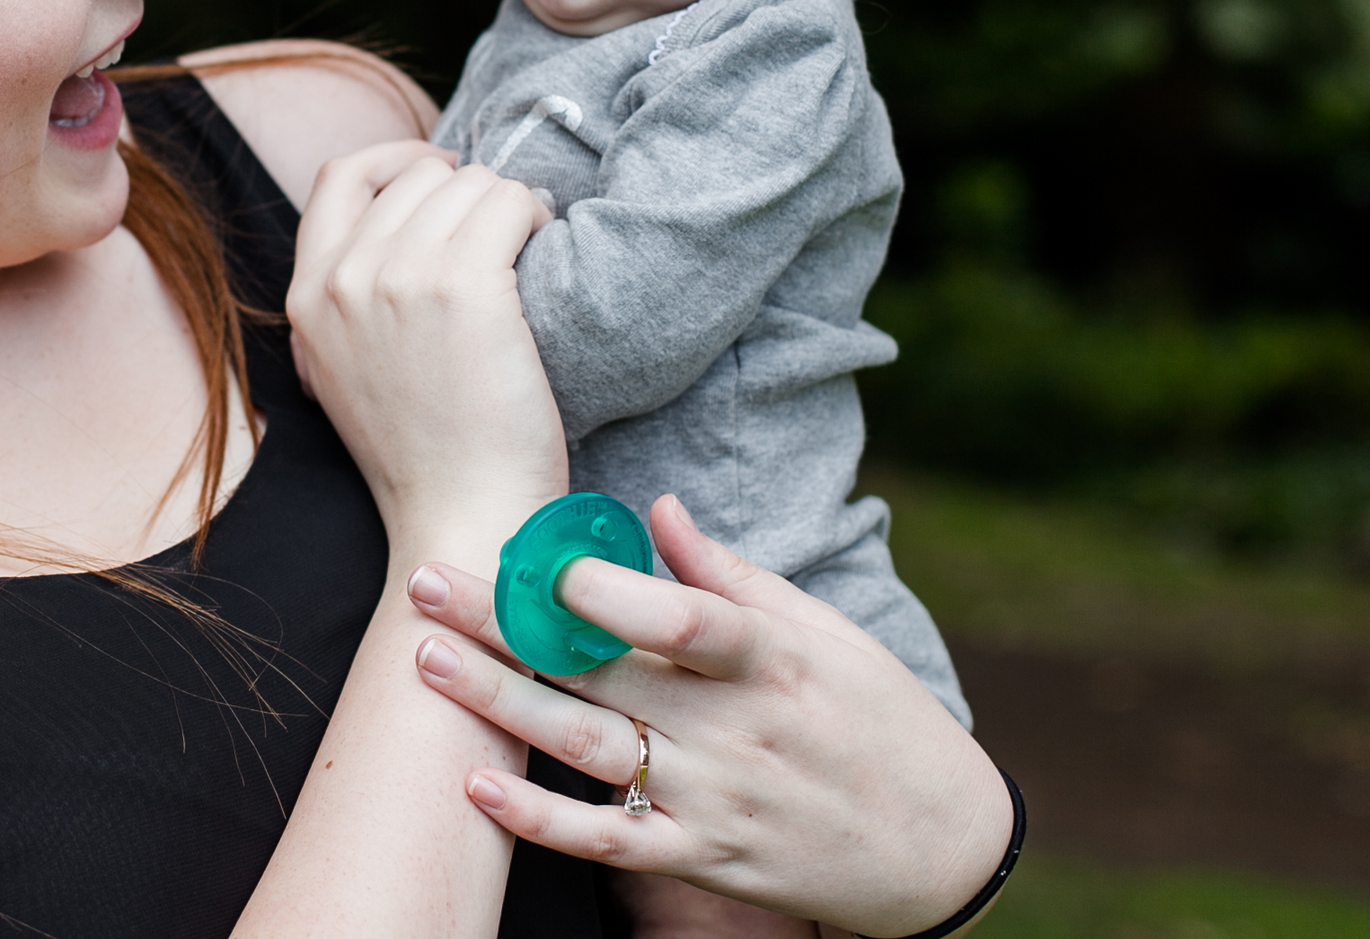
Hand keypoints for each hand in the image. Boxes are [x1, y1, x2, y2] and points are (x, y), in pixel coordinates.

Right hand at [286, 142, 565, 545]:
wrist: (463, 514)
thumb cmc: (426, 453)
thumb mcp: (346, 370)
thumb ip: (352, 298)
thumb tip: (398, 232)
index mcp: (308, 295)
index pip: (341, 176)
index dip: (398, 161)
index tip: (444, 178)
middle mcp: (344, 277)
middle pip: (420, 178)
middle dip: (471, 194)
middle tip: (508, 233)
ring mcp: (401, 278)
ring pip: (472, 184)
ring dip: (510, 205)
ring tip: (531, 249)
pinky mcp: (465, 287)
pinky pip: (511, 204)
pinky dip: (537, 215)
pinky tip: (550, 249)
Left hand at [407, 496, 1010, 938]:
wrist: (943, 847)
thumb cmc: (880, 719)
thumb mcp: (827, 634)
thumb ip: (732, 577)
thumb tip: (658, 509)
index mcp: (774, 661)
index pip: (685, 622)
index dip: (610, 593)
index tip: (539, 556)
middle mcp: (738, 732)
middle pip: (606, 674)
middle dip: (510, 627)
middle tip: (428, 582)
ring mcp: (718, 802)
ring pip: (591, 751)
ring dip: (503, 706)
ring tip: (426, 661)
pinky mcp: (705, 860)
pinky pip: (609, 843)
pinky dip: (543, 820)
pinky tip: (480, 786)